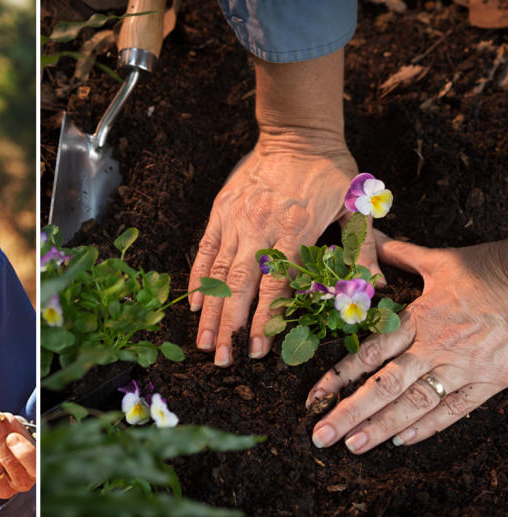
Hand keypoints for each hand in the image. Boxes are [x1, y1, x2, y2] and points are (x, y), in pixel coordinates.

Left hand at [0, 409, 35, 500]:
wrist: (1, 460)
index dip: (22, 451)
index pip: (31, 462)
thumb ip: (10, 425)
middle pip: (6, 461)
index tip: (12, 436)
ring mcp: (1, 489)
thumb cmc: (13, 441)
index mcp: (35, 468)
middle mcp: (21, 482)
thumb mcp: (18, 431)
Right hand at [187, 48, 381, 365]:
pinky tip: (196, 304)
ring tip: (204, 343)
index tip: (259, 350)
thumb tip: (374, 292)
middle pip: (240, 286)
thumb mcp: (357, 207)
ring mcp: (236, 220)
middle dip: (230, 326)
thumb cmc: (331, 173)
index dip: (265, 319)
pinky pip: (206, 250)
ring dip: (211, 311)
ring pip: (219, 273)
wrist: (297, 134)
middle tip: (223, 359)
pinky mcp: (221, 212)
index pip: (275, 284)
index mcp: (295, 230)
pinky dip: (199, 277)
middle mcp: (260, 228)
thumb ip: (363, 250)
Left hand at [307, 232, 507, 452]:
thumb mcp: (442, 260)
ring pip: (415, 404)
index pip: (368, 352)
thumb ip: (401, 255)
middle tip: (321, 435)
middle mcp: (436, 348)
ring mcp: (463, 368)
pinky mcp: (491, 382)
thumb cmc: (492, 269)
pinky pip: (455, 410)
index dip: (337, 376)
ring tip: (353, 446)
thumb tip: (370, 239)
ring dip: (381, 428)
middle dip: (349, 413)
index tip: (312, 396)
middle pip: (384, 386)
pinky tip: (402, 440)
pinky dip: (428, 426)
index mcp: (420, 318)